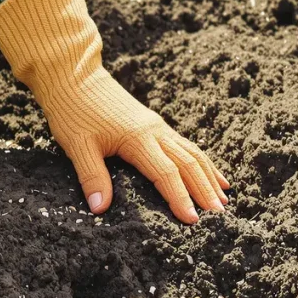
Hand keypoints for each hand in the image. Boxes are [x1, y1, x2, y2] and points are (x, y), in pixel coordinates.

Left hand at [0, 0, 228, 223]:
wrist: (73, 76)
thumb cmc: (72, 111)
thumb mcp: (76, 146)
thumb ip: (92, 177)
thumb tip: (99, 209)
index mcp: (137, 138)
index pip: (166, 173)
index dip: (180, 198)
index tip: (192, 221)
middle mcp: (154, 131)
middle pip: (188, 163)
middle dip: (204, 190)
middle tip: (219, 216)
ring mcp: (157, 126)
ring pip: (191, 152)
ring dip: (209, 176)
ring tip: (224, 199)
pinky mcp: (154, 123)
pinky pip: (185, 144)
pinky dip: (201, 161)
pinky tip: (212, 173)